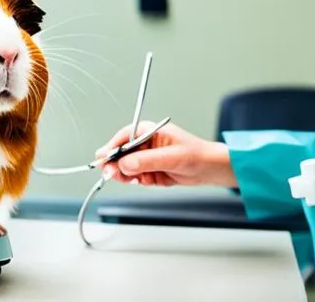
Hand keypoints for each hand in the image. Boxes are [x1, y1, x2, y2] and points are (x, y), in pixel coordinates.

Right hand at [94, 120, 236, 187]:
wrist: (210, 169)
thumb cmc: (196, 154)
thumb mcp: (171, 157)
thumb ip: (147, 161)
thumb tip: (125, 164)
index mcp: (147, 131)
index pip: (122, 138)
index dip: (111, 149)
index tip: (104, 159)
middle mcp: (143, 144)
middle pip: (119, 154)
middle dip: (115, 164)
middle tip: (111, 173)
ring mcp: (145, 158)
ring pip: (124, 167)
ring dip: (123, 174)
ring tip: (126, 178)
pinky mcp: (148, 171)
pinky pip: (134, 176)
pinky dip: (134, 181)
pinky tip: (140, 181)